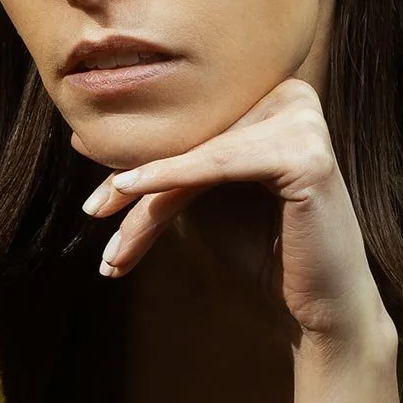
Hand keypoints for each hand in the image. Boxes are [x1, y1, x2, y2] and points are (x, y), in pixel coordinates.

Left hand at [77, 79, 390, 346]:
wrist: (320, 308)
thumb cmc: (262, 252)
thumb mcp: (199, 200)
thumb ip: (158, 166)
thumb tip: (82, 136)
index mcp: (271, 94)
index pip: (189, 127)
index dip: (136, 160)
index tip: (91, 195)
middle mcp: (291, 94)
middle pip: (190, 139)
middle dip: (135, 183)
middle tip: (91, 214)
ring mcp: (304, 118)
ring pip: (197, 154)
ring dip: (145, 199)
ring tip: (111, 245)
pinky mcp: (306, 151)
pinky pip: (219, 162)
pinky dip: (170, 178)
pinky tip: (128, 191)